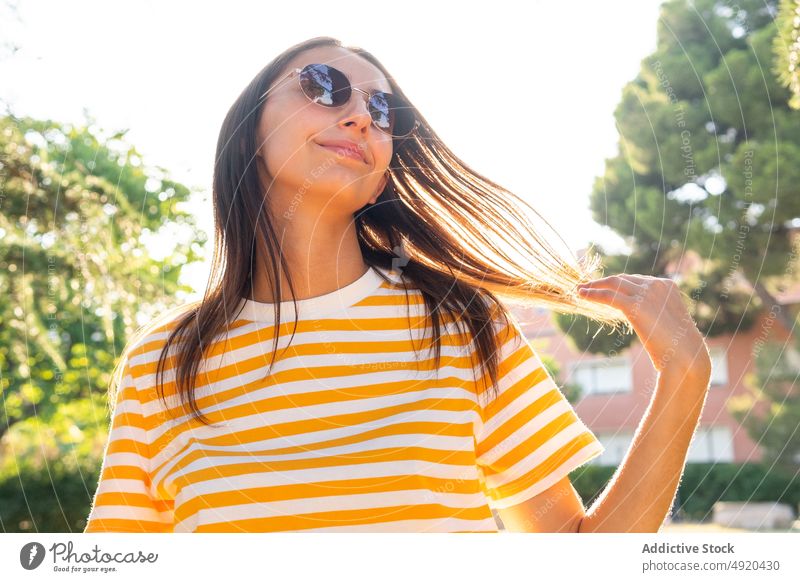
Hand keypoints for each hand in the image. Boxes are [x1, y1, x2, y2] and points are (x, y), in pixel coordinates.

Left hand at [576, 274, 710, 375]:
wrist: (686, 357)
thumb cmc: (678, 346)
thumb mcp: (666, 322)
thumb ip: (654, 312)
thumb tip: (642, 316)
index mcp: (667, 285)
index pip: (635, 280)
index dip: (616, 283)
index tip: (602, 286)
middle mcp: (657, 285)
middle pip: (622, 279)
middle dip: (602, 282)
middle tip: (586, 286)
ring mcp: (646, 293)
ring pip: (613, 284)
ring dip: (593, 286)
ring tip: (579, 290)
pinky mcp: (635, 306)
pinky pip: (608, 296)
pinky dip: (592, 294)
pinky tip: (581, 295)